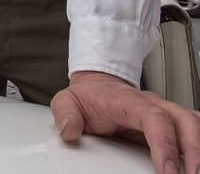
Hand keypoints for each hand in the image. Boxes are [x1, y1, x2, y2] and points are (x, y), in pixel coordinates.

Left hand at [51, 71, 199, 173]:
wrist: (97, 85)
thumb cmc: (87, 96)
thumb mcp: (66, 100)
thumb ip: (65, 114)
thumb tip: (70, 131)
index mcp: (128, 101)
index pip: (154, 118)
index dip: (165, 144)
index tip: (167, 170)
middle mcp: (153, 104)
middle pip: (185, 121)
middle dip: (194, 151)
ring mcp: (165, 111)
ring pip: (195, 124)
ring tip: (196, 172)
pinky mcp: (172, 122)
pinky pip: (195, 128)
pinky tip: (198, 161)